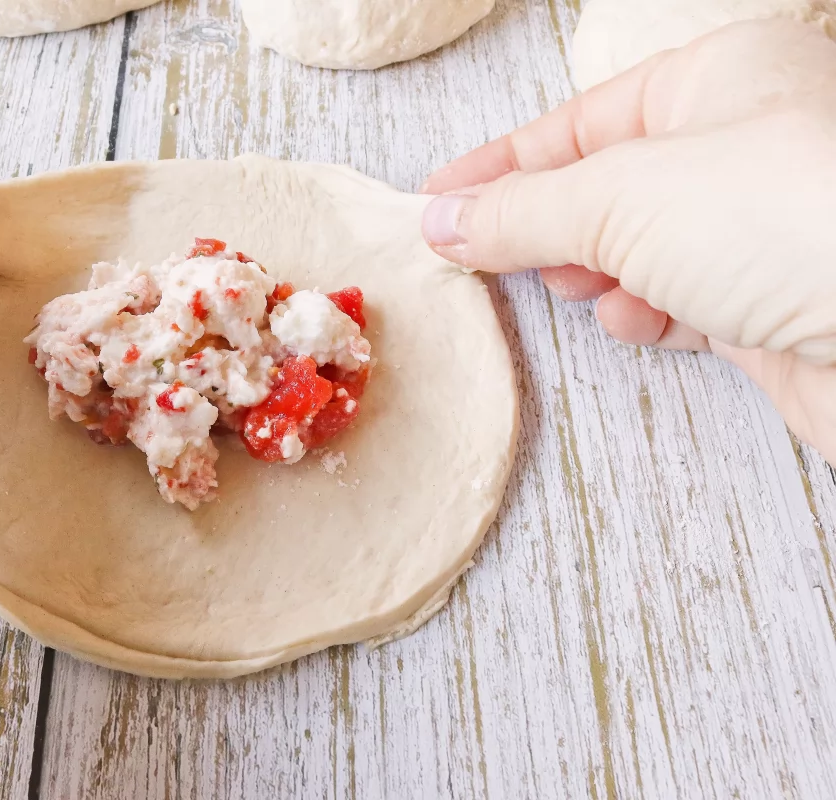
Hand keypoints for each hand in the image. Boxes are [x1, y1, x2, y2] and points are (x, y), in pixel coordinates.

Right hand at [419, 19, 835, 464]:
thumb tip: (442, 221)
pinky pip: (682, 299)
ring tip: (572, 285)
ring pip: (641, 246)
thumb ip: (522, 211)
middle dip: (546, 222)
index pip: (581, 120)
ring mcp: (761, 228)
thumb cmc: (793, 220)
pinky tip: (631, 318)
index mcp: (723, 79)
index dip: (500, 163)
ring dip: (593, 271)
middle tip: (488, 253)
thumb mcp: (623, 197)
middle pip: (608, 183)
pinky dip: (644, 309)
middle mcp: (746, 146)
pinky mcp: (773, 304)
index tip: (436, 200)